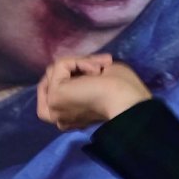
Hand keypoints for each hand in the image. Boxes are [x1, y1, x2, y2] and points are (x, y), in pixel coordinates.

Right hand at [36, 54, 152, 129]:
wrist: (127, 103)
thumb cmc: (122, 93)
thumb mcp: (96, 80)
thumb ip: (79, 75)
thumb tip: (73, 65)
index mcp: (70, 117)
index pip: (56, 86)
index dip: (74, 71)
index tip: (97, 69)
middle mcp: (58, 115)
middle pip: (51, 77)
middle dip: (74, 65)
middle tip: (99, 66)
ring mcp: (54, 107)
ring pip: (54, 70)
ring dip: (80, 62)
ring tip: (100, 70)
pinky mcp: (55, 97)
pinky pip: (60, 66)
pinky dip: (78, 61)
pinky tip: (95, 72)